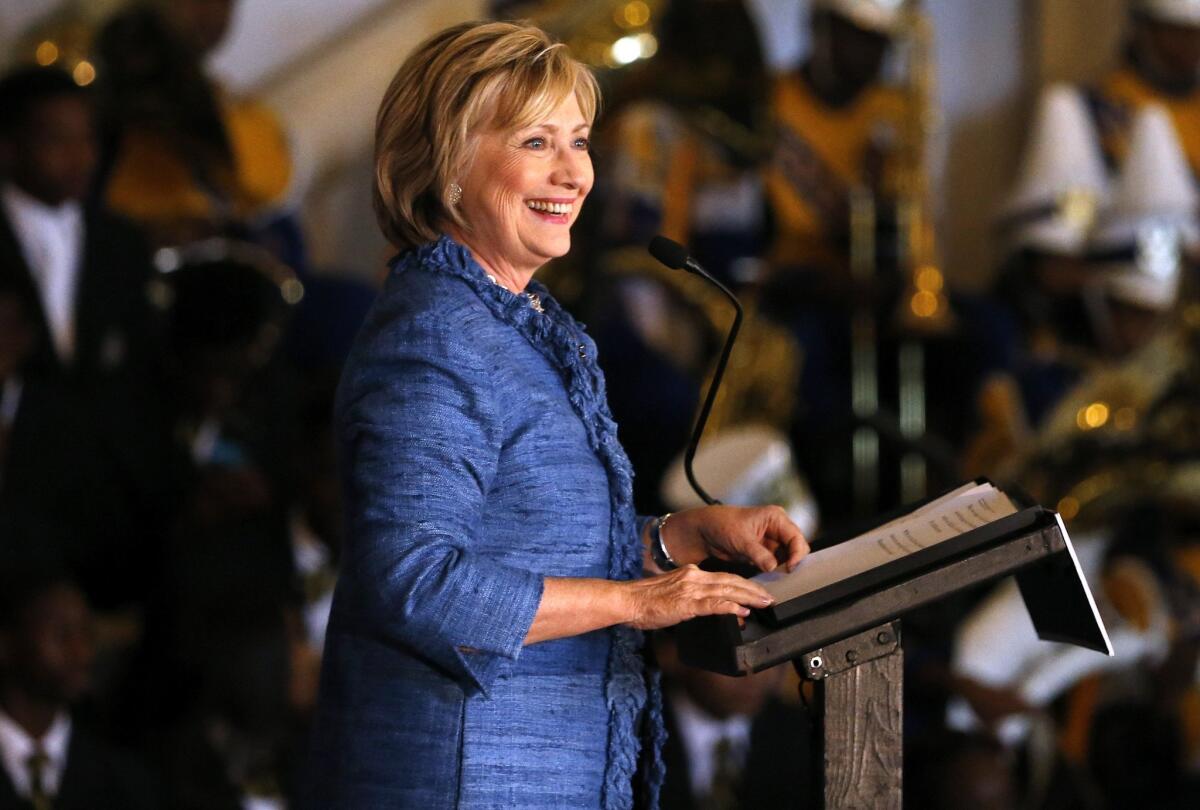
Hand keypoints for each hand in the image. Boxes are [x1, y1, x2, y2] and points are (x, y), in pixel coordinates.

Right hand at [620, 565, 775, 629]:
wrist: (627, 601)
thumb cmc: (644, 601)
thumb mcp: (672, 594)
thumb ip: (691, 597)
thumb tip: (708, 607)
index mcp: (691, 573)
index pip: (724, 576)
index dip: (744, 583)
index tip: (757, 591)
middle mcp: (694, 577)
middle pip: (731, 580)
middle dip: (754, 589)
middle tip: (770, 597)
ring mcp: (691, 589)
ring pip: (727, 590)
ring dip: (749, 596)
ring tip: (765, 603)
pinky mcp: (686, 603)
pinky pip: (714, 604)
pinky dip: (731, 606)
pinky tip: (742, 610)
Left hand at [663, 505, 807, 572]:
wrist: (704, 532)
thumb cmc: (721, 525)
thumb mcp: (741, 540)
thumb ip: (760, 554)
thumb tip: (773, 567)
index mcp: (775, 518)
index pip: (796, 537)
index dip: (797, 554)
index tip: (790, 567)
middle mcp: (776, 528)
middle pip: (795, 548)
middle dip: (791, 562)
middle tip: (785, 575)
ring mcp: (771, 541)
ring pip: (787, 558)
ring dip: (782, 568)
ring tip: (777, 578)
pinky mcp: (764, 553)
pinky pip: (775, 564)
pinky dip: (774, 571)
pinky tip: (769, 577)